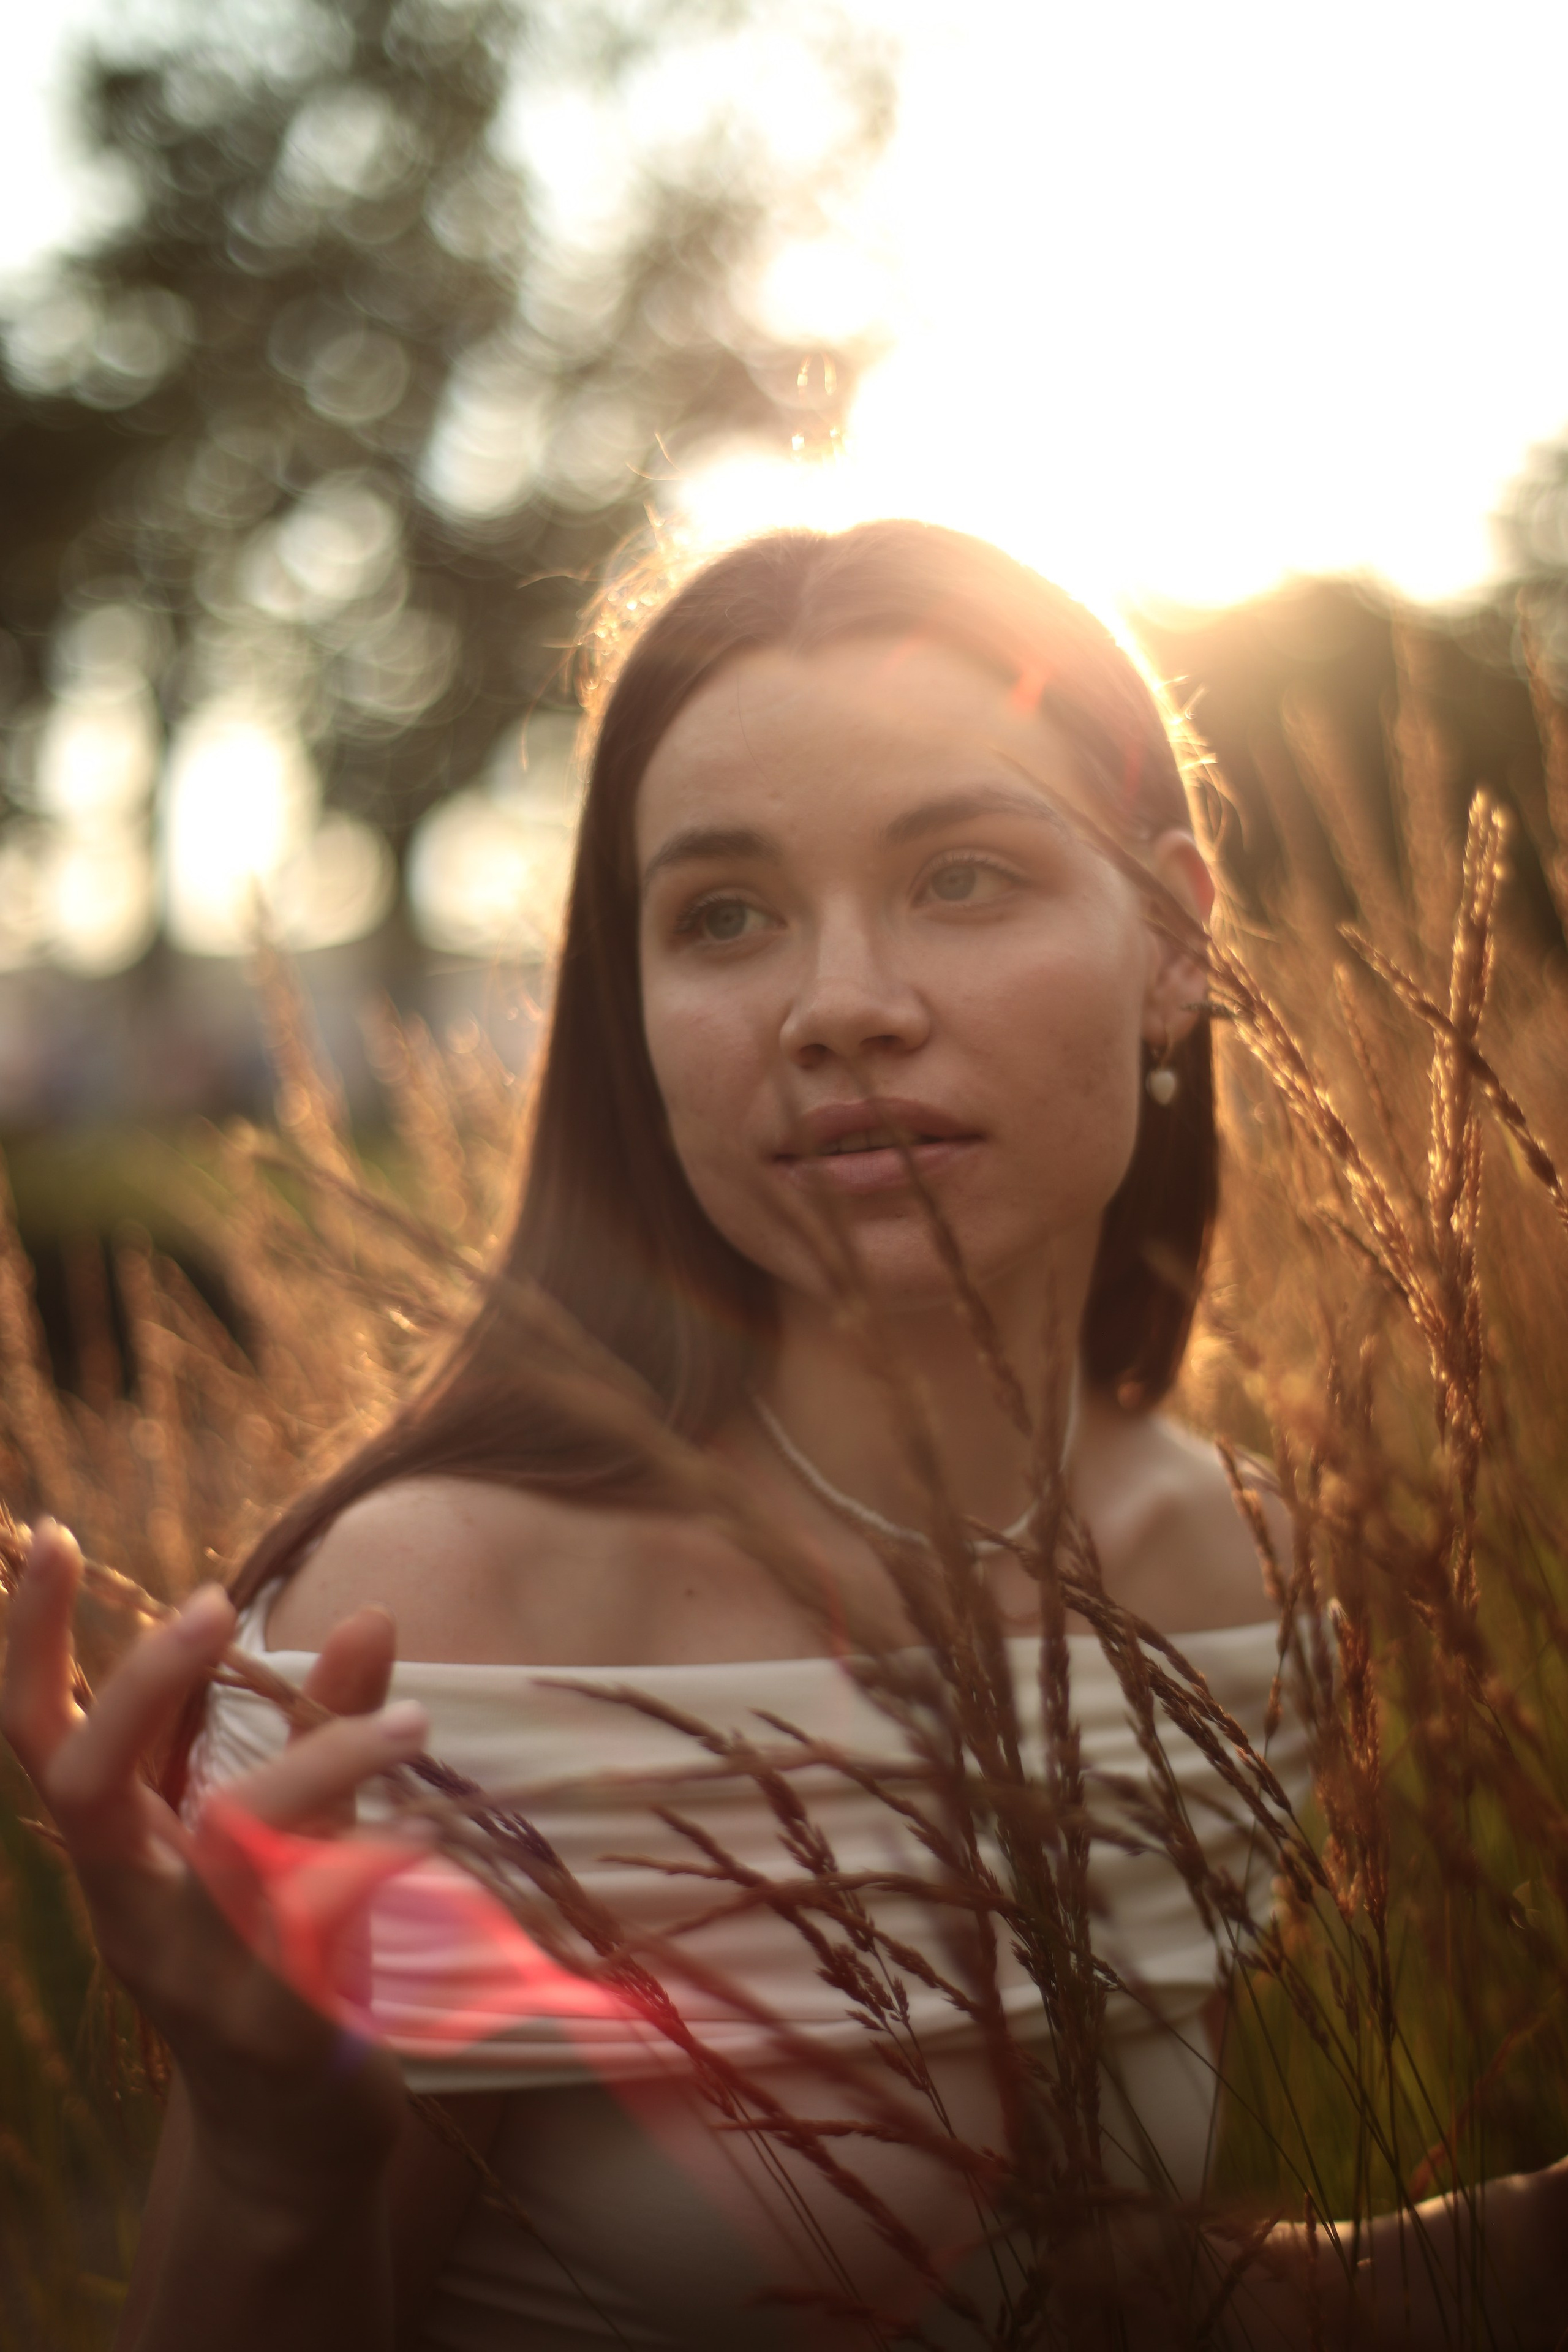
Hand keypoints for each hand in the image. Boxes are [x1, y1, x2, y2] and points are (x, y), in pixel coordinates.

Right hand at [0, 1520, 427, 2209]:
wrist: (290, 2141)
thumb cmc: (275, 1956)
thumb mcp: (281, 1836)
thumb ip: (315, 1733)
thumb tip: (368, 1616)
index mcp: (119, 1857)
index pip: (43, 1738)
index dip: (29, 1642)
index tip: (47, 1533)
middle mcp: (133, 1911)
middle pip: (86, 1786)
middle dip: (141, 1687)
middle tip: (215, 1601)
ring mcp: (197, 1974)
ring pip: (228, 1846)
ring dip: (319, 1763)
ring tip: (414, 1722)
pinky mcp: (277, 2030)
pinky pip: (318, 1928)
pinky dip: (372, 1867)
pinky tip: (423, 1837)